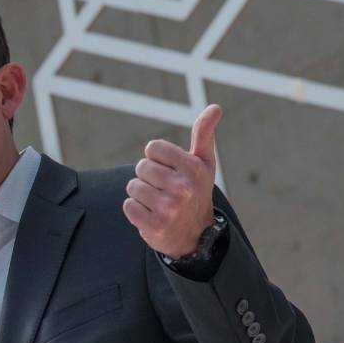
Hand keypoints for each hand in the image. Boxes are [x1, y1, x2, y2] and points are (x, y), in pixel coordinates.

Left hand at [123, 104, 222, 258]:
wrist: (195, 235)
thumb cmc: (196, 190)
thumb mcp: (203, 163)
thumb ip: (204, 134)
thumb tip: (215, 107)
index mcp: (193, 167)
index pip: (152, 148)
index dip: (156, 158)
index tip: (169, 170)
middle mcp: (182, 188)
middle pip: (140, 167)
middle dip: (147, 177)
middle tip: (163, 189)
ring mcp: (168, 208)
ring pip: (132, 186)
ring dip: (140, 194)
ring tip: (158, 202)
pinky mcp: (154, 226)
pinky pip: (128, 206)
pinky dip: (135, 210)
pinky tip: (151, 214)